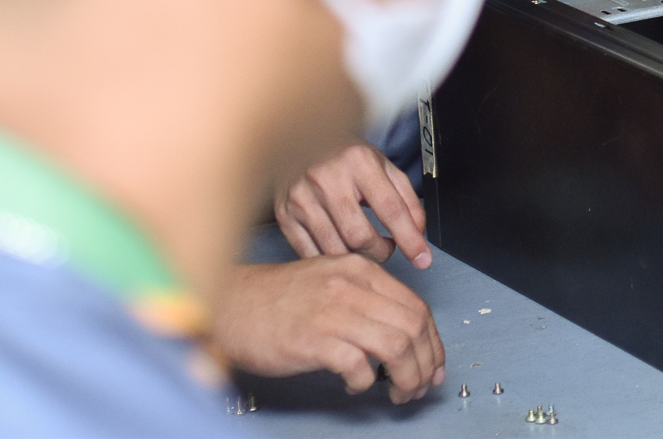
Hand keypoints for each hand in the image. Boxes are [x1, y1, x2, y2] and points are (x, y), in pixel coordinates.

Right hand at [214, 259, 444, 402]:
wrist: (229, 305)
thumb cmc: (278, 300)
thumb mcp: (331, 282)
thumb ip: (367, 299)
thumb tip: (405, 336)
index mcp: (361, 271)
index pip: (417, 307)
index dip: (432, 342)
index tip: (433, 365)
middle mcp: (352, 287)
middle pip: (414, 327)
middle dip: (425, 363)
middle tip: (420, 385)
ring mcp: (332, 312)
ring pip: (395, 346)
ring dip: (405, 377)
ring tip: (398, 391)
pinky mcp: (312, 341)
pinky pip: (358, 366)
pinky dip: (365, 382)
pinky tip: (354, 384)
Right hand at [274, 142, 431, 268]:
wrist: (301, 141)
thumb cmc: (345, 156)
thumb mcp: (383, 166)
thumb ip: (406, 198)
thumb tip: (419, 233)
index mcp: (359, 161)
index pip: (391, 209)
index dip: (409, 239)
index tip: (421, 258)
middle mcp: (327, 178)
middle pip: (359, 236)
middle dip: (380, 252)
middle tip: (386, 248)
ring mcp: (301, 198)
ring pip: (335, 248)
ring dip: (357, 258)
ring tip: (365, 247)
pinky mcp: (284, 214)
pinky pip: (310, 253)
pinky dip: (330, 260)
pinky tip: (341, 249)